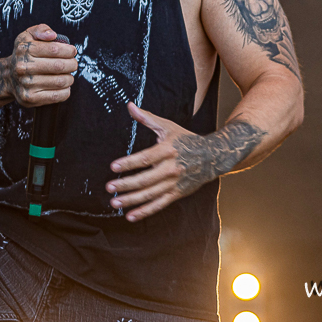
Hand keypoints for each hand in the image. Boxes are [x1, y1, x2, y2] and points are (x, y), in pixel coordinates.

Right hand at [6, 24, 77, 107]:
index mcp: (24, 50)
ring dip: (70, 78)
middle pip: (59, 66)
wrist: (9, 77)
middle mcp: (23, 67)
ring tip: (68, 75)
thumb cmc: (24, 55)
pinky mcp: (30, 98)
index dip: (68, 50)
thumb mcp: (27, 36)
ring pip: (60, 81)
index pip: (54, 49)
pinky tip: (64, 86)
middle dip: (72, 64)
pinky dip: (66, 91)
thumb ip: (40, 30)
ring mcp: (26, 84)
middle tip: (73, 64)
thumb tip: (52, 35)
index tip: (72, 51)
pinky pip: (56, 96)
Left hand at [106, 102, 264, 220]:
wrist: (212, 156)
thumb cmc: (186, 139)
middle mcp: (171, 168)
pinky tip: (130, 216)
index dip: (129, 163)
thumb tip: (129, 105)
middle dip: (126, 185)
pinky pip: (159, 204)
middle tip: (109, 187)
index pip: (145, 158)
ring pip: (150, 194)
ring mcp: (174, 183)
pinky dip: (145, 211)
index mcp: (167, 150)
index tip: (113, 167)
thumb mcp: (168, 127)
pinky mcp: (177, 194)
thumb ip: (147, 118)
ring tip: (114, 203)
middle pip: (145, 179)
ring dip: (131, 200)